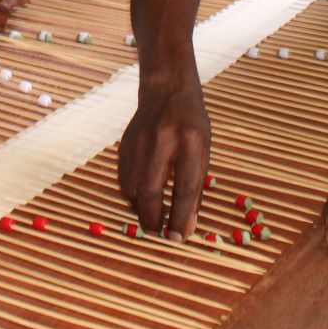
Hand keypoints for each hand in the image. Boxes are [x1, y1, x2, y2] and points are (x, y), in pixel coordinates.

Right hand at [117, 65, 208, 240]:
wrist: (165, 90)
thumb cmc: (191, 124)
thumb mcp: (203, 151)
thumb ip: (195, 187)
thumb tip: (188, 226)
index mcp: (190, 141)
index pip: (185, 188)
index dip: (181, 217)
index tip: (179, 238)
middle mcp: (161, 141)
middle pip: (151, 191)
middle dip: (154, 219)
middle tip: (159, 233)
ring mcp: (138, 142)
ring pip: (132, 188)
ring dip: (140, 210)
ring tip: (152, 219)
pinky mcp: (124, 145)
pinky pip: (124, 179)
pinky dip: (132, 196)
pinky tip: (142, 200)